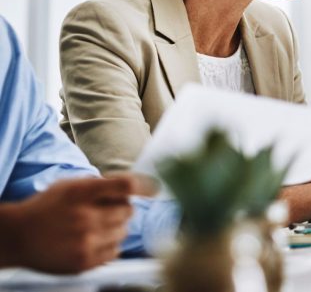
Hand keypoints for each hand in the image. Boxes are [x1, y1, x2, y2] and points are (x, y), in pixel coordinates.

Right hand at [0, 176, 138, 273]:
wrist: (18, 237)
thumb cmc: (47, 207)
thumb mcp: (69, 185)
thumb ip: (99, 184)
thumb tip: (134, 185)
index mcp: (81, 193)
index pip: (125, 186)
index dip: (145, 186)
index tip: (156, 188)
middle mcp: (85, 217)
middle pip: (128, 210)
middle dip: (123, 209)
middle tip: (108, 210)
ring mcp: (85, 242)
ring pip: (124, 231)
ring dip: (117, 228)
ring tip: (98, 226)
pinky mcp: (84, 262)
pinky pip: (115, 251)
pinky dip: (110, 245)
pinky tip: (95, 240)